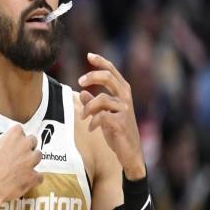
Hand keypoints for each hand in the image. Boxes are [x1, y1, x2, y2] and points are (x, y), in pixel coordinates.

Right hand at [0, 124, 42, 200]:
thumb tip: (10, 142)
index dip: (18, 137)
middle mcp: (25, 144)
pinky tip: (26, 180)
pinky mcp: (35, 174)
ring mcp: (31, 159)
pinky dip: (34, 178)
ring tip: (23, 167)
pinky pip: (39, 175)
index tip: (16, 142)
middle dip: (28, 147)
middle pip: (33, 140)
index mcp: (13, 136)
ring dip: (33, 161)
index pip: (20, 129)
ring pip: (38, 155)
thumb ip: (6, 142)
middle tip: (20, 155)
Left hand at [78, 53, 144, 179]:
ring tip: (84, 118)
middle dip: (92, 76)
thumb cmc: (117, 132)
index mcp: (122, 92)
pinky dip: (93, 122)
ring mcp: (124, 110)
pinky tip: (92, 128)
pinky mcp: (121, 122)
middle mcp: (125, 98)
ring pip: (101, 99)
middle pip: (108, 77)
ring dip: (88, 108)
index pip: (112, 71)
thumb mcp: (104, 115)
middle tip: (80, 81)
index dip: (100, 61)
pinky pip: (101, 116)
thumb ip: (94, 103)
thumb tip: (82, 93)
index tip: (89, 55)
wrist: (130, 153)